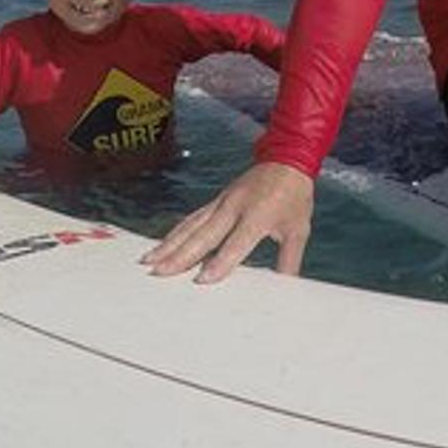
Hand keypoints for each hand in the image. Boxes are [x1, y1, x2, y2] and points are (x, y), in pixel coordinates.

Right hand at [141, 161, 313, 282]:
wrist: (287, 159)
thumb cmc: (294, 197)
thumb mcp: (298, 230)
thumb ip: (289, 260)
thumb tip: (285, 289)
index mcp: (258, 215)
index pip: (236, 243)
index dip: (220, 262)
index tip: (201, 280)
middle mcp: (235, 207)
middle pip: (204, 235)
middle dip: (180, 255)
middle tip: (159, 272)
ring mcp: (222, 202)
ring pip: (191, 225)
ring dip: (169, 243)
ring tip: (149, 260)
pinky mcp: (216, 200)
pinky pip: (192, 218)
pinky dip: (175, 232)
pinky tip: (161, 244)